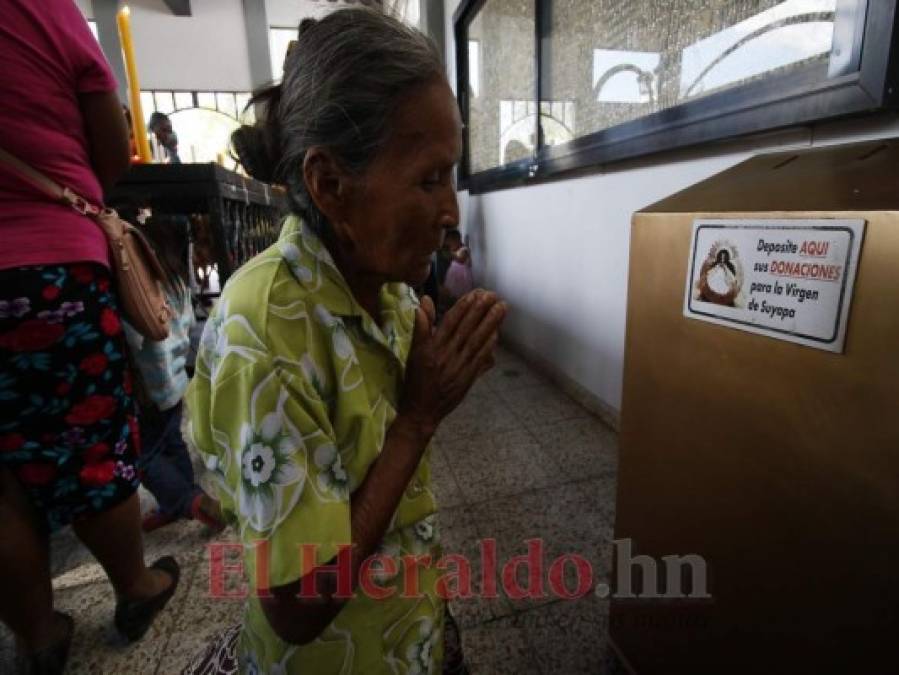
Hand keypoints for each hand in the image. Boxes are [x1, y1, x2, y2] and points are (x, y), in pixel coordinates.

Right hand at [399, 289, 506, 438]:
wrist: (421, 411)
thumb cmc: (416, 381)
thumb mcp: (413, 353)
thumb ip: (421, 327)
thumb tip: (425, 302)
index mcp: (430, 348)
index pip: (449, 322)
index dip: (463, 307)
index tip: (475, 293)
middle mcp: (445, 356)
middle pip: (466, 328)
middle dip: (481, 310)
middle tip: (493, 295)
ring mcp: (458, 367)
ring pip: (476, 341)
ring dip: (491, 323)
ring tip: (501, 308)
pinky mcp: (467, 378)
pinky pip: (480, 358)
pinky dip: (489, 344)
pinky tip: (497, 332)